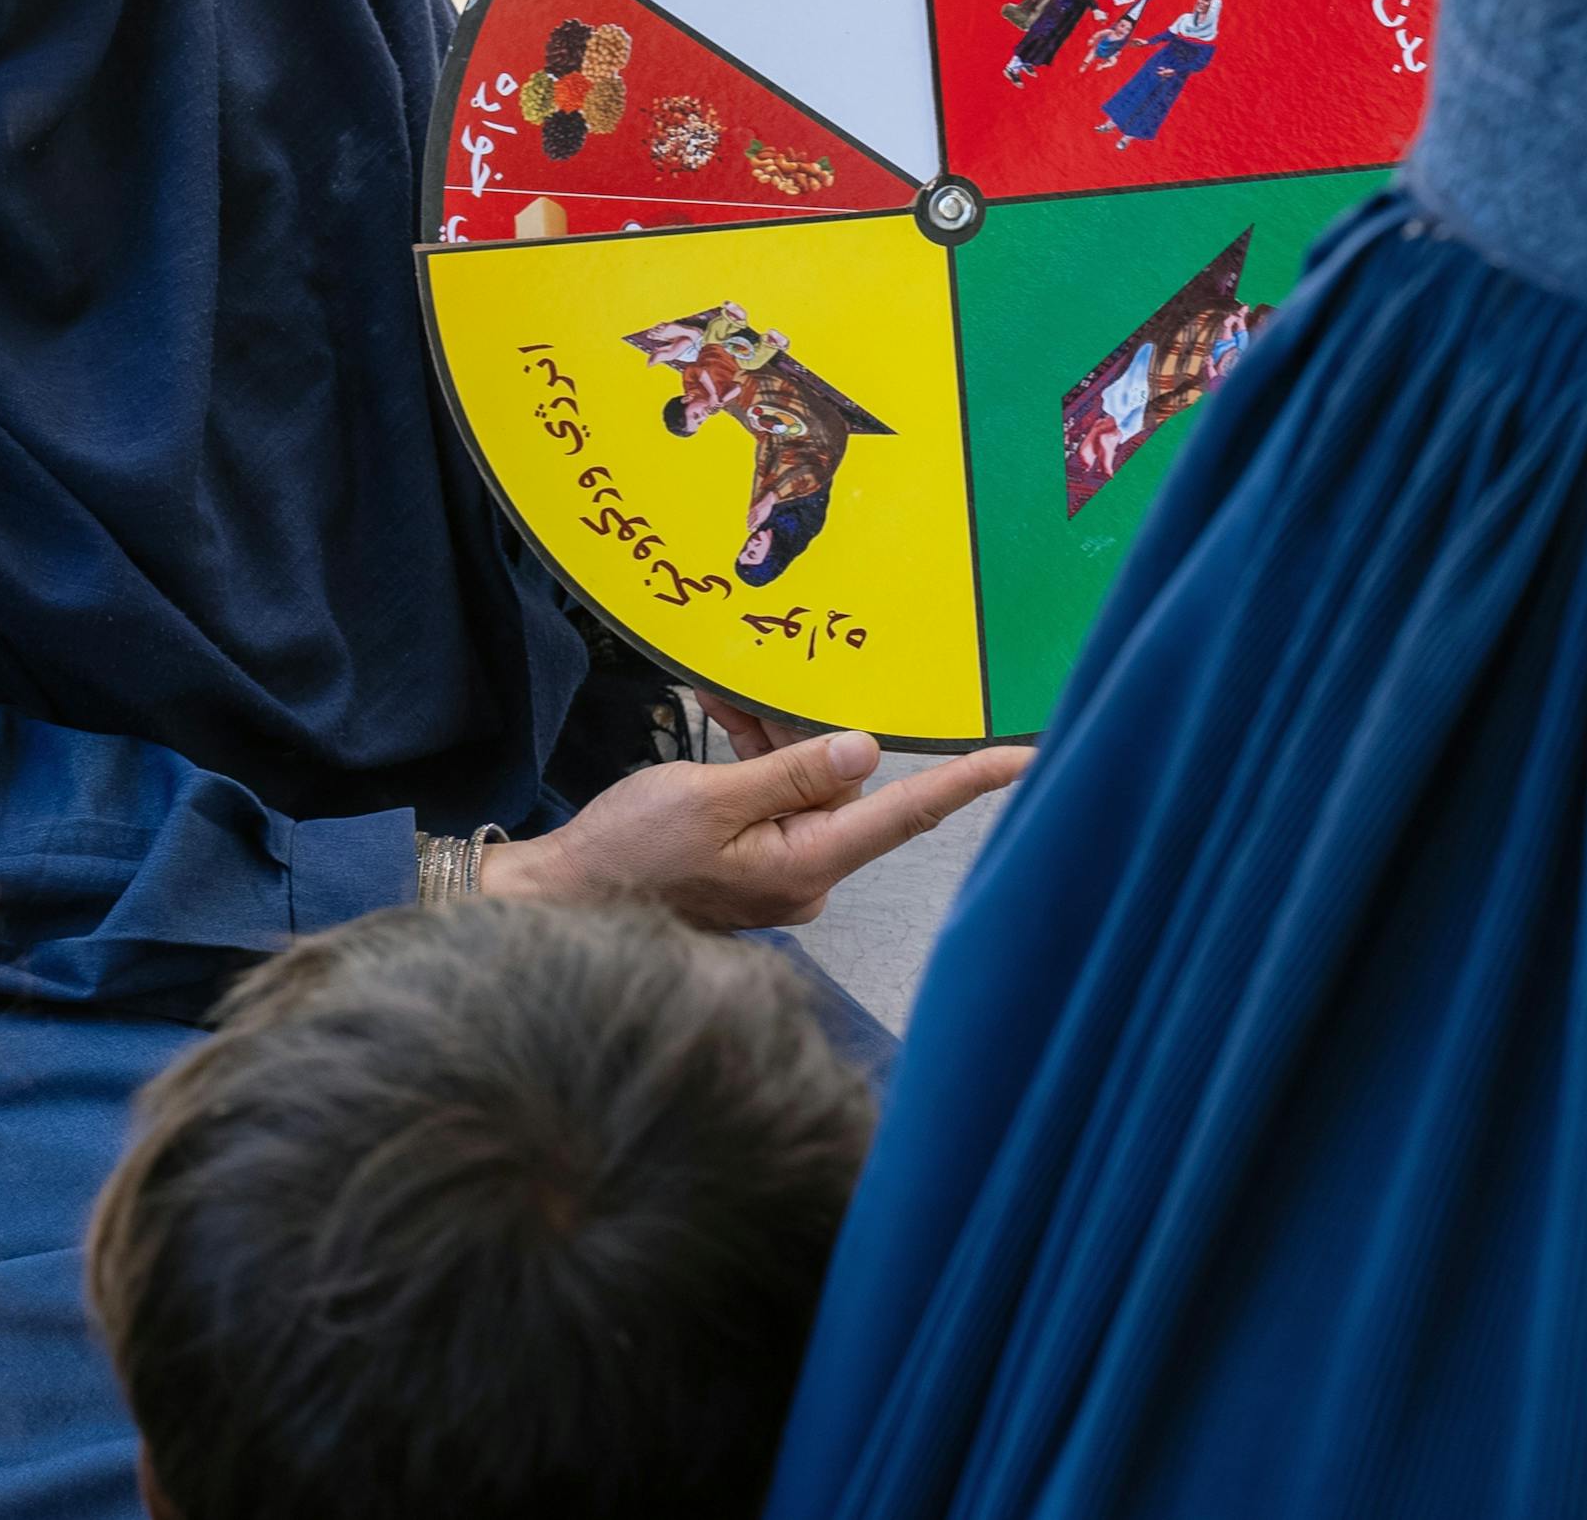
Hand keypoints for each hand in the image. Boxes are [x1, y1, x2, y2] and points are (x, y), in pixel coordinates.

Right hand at [482, 729, 1029, 929]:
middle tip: (754, 688)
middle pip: (841, 786)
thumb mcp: (708, 799)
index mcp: (804, 866)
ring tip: (720, 701)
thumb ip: (791, 773)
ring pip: (802, 784)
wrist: (563, 898)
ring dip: (767, 740)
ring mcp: (781, 871)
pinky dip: (749, 762)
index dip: (966, 783)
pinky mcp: (754, 862)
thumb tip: (868, 753)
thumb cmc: (627, 855)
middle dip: (804, 729)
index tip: (1023, 757)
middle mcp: (805, 874)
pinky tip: (719, 718)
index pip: (903, 815)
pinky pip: (771, 800)